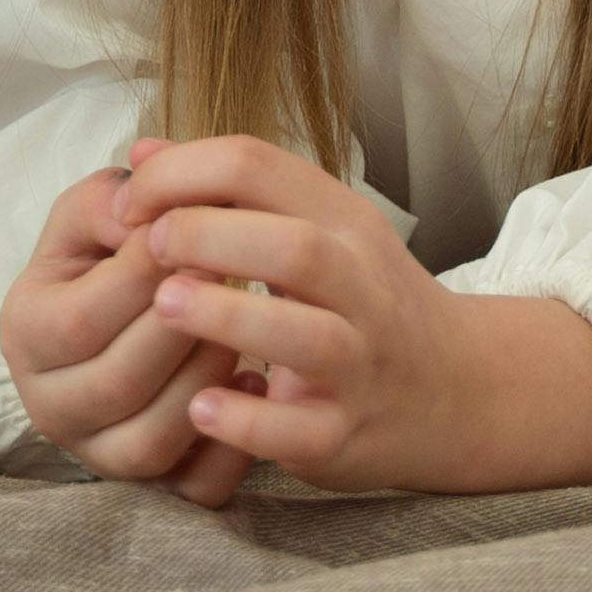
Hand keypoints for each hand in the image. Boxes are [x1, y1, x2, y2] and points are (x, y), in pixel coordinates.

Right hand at [0, 158, 257, 505]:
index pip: (83, 318)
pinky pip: (194, 491)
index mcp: (25, 335)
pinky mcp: (154, 489)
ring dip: (206, 380)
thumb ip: (110, 199)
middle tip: (233, 275)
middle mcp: (51, 408)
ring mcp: (100, 457)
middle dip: (185, 327)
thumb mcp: (91, 217)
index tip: (196, 232)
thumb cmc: (106, 260)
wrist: (118, 319)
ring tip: (242, 327)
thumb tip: (141, 201)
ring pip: (153, 441)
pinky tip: (256, 385)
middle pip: (119, 383)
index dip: (145, 277)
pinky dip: (232, 448)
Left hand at [121, 135, 591, 496]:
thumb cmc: (364, 300)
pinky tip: (200, 407)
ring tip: (165, 306)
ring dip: (226, 317)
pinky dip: (245, 419)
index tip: (131, 203)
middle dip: (209, 237)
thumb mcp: (317, 227)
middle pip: (293, 247)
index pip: (260, 167)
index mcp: (343, 222)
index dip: (183, 174)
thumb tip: (142, 155)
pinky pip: (296, 430)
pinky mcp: (344, 436)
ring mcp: (359, 364)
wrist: (459, 388)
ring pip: (304, 336)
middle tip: (147, 247)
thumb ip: (232, 193)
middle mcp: (361, 287)